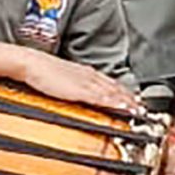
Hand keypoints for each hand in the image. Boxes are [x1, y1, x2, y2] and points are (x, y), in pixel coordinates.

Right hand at [21, 52, 139, 115]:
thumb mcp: (64, 77)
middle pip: (116, 88)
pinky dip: (114, 103)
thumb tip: (81, 92)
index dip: (124, 92)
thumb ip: (75, 83)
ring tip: (138, 110)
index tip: (135, 100)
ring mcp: (87, 82)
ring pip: (113, 93)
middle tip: (143, 108)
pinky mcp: (79, 90)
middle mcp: (91, 76)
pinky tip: (122, 108)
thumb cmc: (43, 71)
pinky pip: (101, 98)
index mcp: (87, 73)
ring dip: (127, 102)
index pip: (111, 83)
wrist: (32, 63)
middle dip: (130, 99)